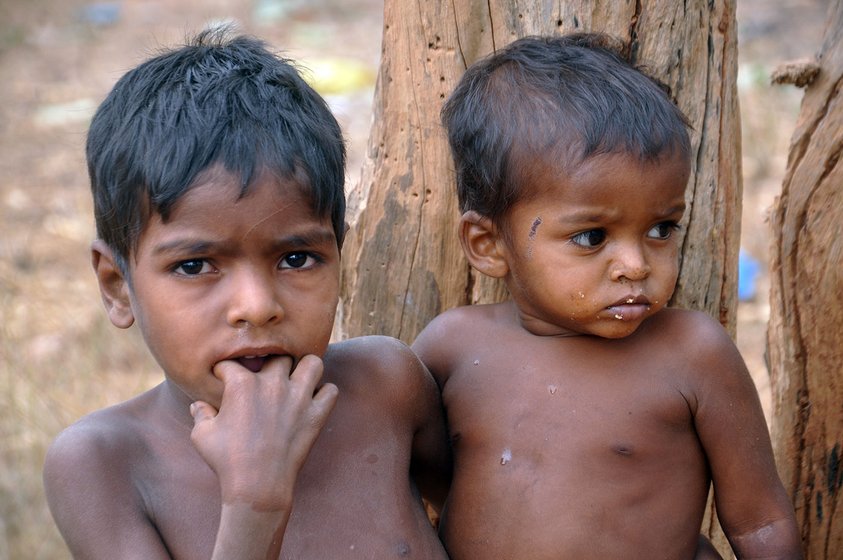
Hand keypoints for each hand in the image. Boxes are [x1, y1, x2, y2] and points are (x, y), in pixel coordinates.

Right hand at [189, 355, 337, 509]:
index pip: (232, 364)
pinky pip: (331, 391)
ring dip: (305, 370)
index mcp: (242, 384)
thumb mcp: (202, 436)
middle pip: (277, 356)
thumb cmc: (227, 461)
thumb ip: (200, 414)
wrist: (257, 486)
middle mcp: (273, 383)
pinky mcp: (316, 414)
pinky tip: (313, 402)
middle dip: (270, 365)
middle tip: (266, 380)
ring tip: (297, 381)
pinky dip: (324, 394)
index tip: (225, 380)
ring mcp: (298, 397)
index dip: (225, 372)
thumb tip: (198, 405)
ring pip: (312, 363)